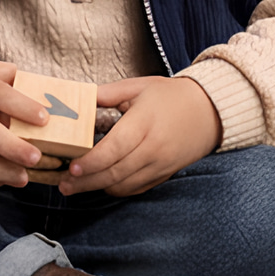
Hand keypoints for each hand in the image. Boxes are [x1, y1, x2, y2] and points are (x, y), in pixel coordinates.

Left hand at [58, 76, 221, 196]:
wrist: (210, 111)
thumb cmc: (171, 96)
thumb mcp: (139, 86)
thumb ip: (108, 93)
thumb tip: (79, 97)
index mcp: (144, 123)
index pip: (113, 149)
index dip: (91, 162)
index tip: (71, 168)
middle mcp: (153, 148)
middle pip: (115, 172)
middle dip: (87, 182)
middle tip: (64, 185)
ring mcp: (161, 164)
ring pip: (125, 184)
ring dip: (99, 188)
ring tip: (76, 187)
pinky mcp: (165, 173)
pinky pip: (138, 188)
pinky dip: (118, 189)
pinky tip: (102, 184)